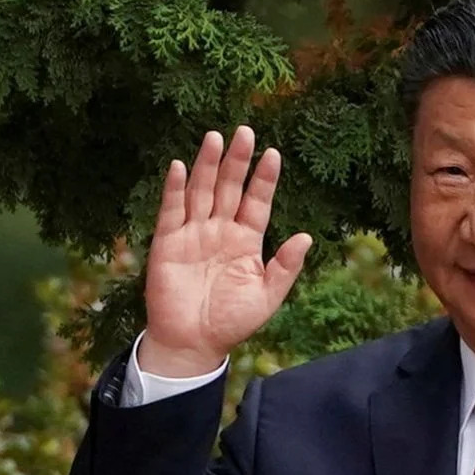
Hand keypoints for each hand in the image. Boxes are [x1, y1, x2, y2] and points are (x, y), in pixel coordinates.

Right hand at [140, 126, 311, 376]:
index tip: (274, 154)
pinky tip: (182, 167)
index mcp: (246, 242)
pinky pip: (172, 211)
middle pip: (230, 188)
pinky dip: (176, 189)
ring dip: (208, 165)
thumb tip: (306, 237)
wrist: (194, 343)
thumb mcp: (268, 296)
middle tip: (245, 131)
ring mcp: (193, 234)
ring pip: (202, 192)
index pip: (258, 203)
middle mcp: (220, 231)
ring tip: (216, 138)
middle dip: (237, 161)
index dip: (264, 179)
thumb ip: (285, 266)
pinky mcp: (168, 243)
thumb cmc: (231, 322)